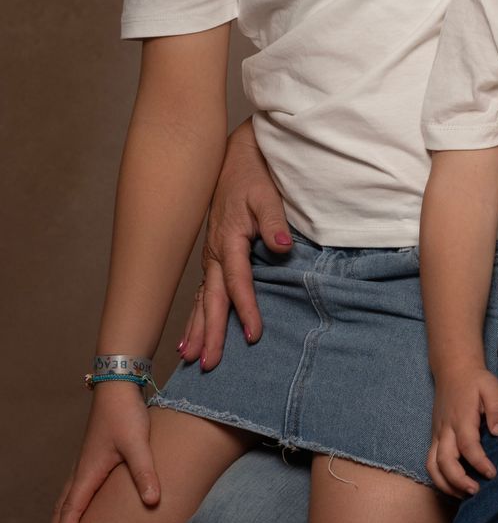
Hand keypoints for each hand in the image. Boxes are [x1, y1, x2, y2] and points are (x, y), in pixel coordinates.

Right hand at [49, 385, 159, 522]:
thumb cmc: (126, 415)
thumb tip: (153, 502)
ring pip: (67, 497)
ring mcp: (86, 462)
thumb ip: (145, 472)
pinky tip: (81, 503)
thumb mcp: (138, 444)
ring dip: (63, 517)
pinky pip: (76, 487)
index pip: (72, 511)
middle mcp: (81, 470)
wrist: (118, 387)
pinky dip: (72, 502)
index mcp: (87, 472)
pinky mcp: (94, 455)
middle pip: (64, 508)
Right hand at [180, 121, 291, 369]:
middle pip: (213, 300)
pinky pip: (203, 292)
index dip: (246, 310)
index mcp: (229, 241)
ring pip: (202, 299)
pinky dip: (195, 315)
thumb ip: (274, 222)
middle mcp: (215, 254)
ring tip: (190, 358)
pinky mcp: (212, 257)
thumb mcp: (267, 195)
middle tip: (208, 364)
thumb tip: (284, 247)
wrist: (236, 158)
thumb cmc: (254, 177)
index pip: (239, 283)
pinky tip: (188, 337)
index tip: (252, 335)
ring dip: (196, 329)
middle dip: (210, 333)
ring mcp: (210, 257)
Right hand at [426, 364, 497, 498]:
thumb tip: (497, 432)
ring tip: (463, 495)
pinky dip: (438, 478)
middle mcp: (446, 429)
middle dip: (458, 480)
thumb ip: (497, 408)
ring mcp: (437, 434)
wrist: (453, 370)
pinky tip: (454, 486)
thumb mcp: (492, 387)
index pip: (468, 446)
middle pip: (444, 461)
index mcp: (461, 418)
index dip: (479, 462)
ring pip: (432, 466)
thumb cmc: (476, 380)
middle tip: (476, 491)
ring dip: (445, 484)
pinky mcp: (435, 437)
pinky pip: (430, 462)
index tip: (492, 473)